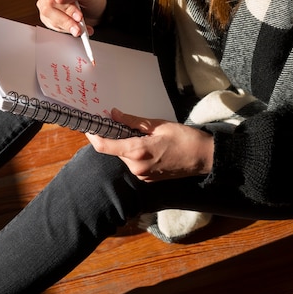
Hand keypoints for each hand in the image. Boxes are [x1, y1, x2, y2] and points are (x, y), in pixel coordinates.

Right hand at [36, 0, 106, 36]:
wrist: (94, 8)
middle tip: (81, 25)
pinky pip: (54, 27)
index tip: (78, 16)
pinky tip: (77, 28)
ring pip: (51, 20)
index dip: (64, 8)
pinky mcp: (48, 18)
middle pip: (48, 9)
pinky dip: (68, 29)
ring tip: (82, 28)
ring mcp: (45, 6)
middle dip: (67, 20)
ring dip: (69, 26)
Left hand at [86, 108, 213, 181]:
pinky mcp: (148, 179)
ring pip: (125, 157)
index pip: (104, 146)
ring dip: (127, 145)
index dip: (93, 135)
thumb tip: (114, 114)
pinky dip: (135, 153)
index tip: (88, 126)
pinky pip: (134, 164)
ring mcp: (142, 176)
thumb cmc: (185, 138)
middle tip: (123, 122)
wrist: (204, 158)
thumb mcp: (158, 125)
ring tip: (144, 134)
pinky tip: (150, 145)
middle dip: (116, 137)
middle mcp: (136, 167)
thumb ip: (132, 121)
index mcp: (137, 152)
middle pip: (115, 150)